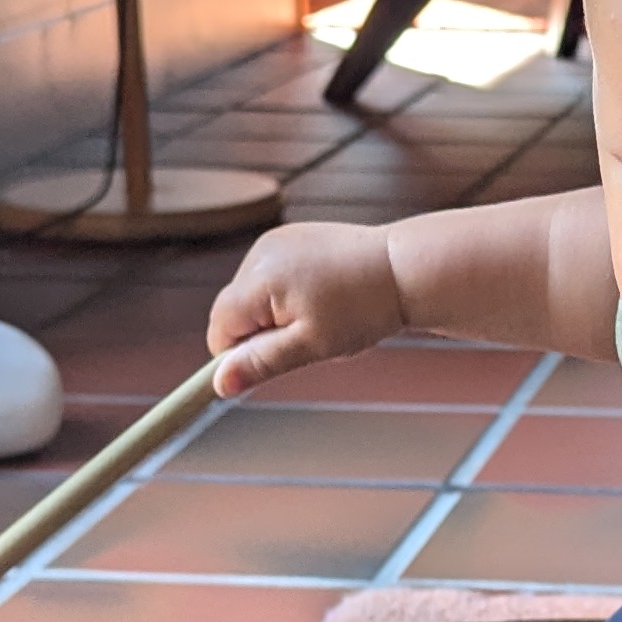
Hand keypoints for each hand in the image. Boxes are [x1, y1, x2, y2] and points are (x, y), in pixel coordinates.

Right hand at [208, 222, 405, 392]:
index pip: (220, 327)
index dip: (240, 353)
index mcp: (259, 279)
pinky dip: (289, 295)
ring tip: (322, 315)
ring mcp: (275, 242)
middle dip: (263, 333)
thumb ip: (261, 362)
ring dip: (277, 315)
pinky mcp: (290, 238)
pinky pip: (272, 278)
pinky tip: (323, 297)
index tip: (275, 360)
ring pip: (253, 296)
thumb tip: (219, 383)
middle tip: (310, 336)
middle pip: (234, 310)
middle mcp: (260, 253)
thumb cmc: (363, 307)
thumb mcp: (310, 346)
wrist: (403, 268)